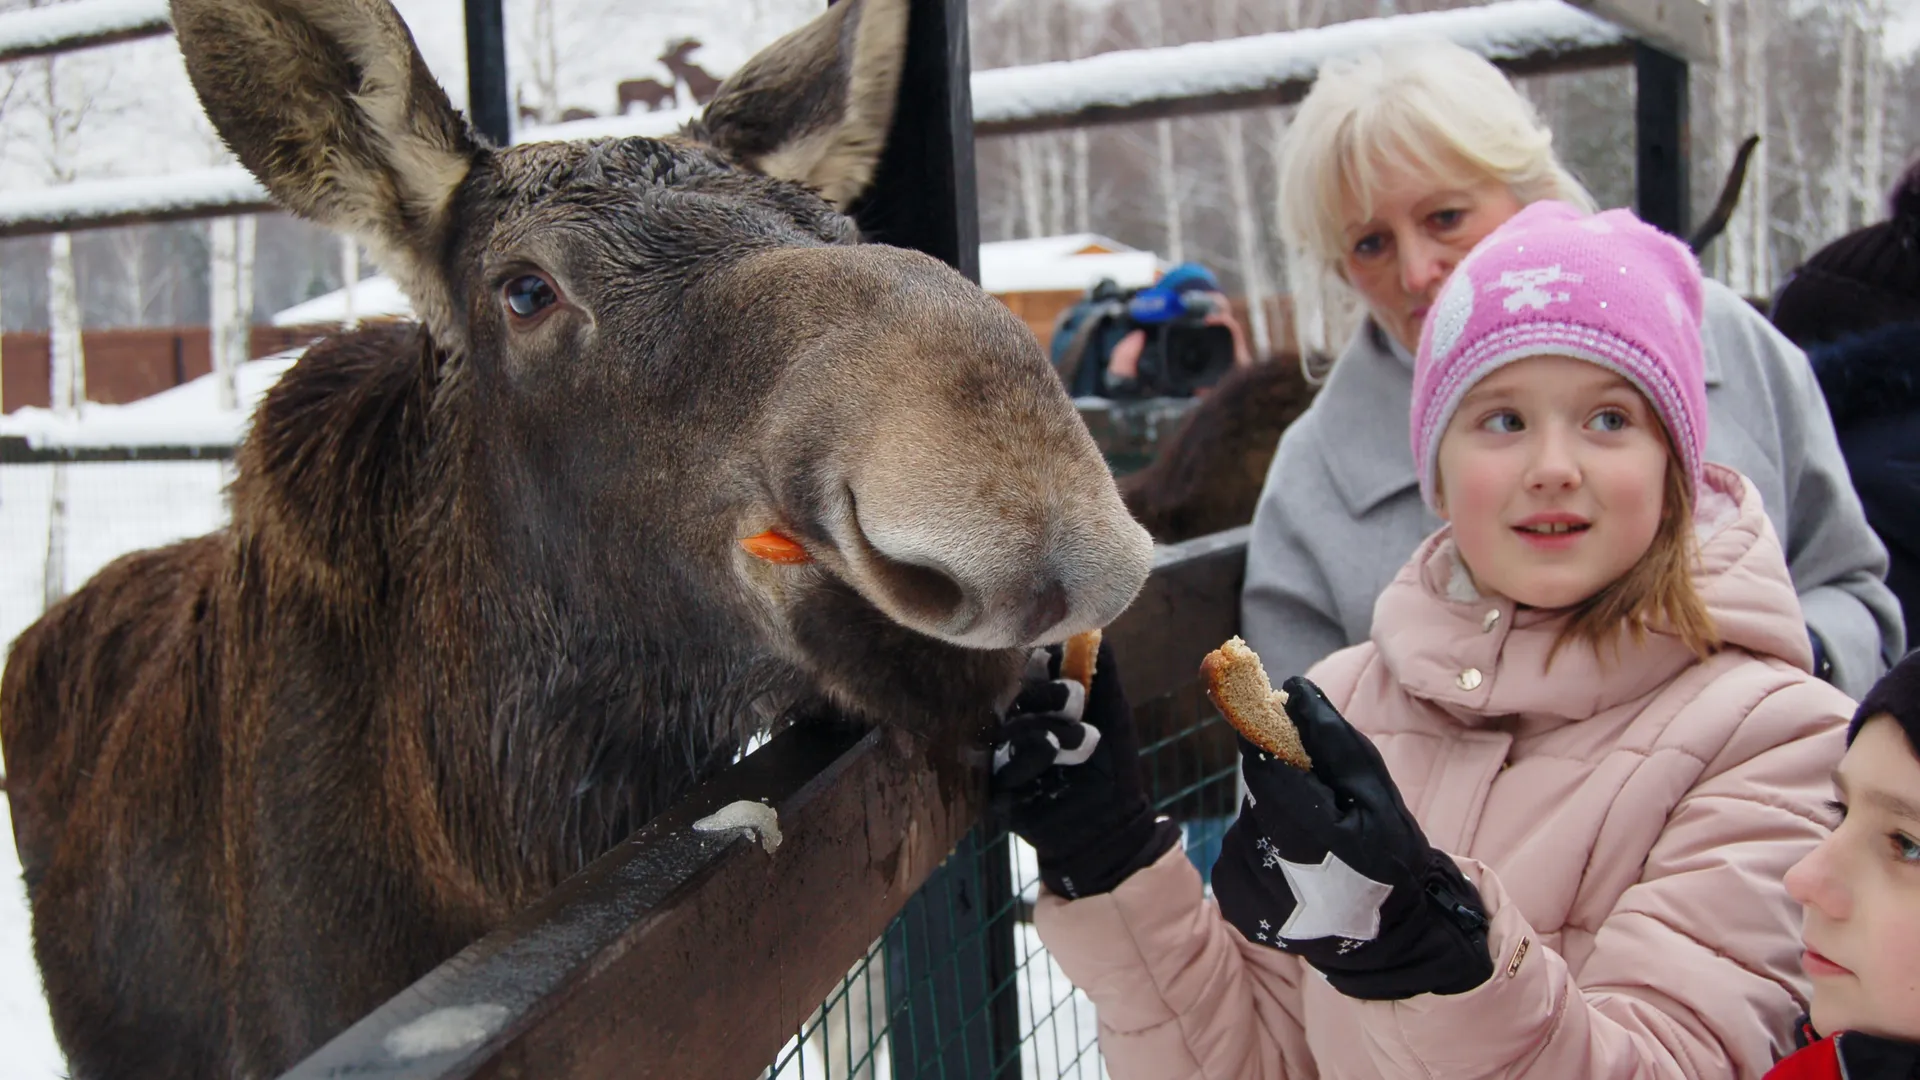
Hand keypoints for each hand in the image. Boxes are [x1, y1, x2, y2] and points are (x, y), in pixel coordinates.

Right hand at [992, 642, 1178, 898]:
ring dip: (1046, 727)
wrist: (1114, 825)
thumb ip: (1102, 671)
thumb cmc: (1113, 766)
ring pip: (1008, 730)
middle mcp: (1017, 728)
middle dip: (1045, 693)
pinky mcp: (999, 792)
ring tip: (1084, 739)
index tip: (1057, 657)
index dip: (1040, 662)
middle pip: (1013, 697)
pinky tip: (1052, 750)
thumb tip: (1092, 625)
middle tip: (1076, 698)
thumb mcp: (1114, 713)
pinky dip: (1030, 756)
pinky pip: (1004, 768)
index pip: (1027, 671)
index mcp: (1041, 704)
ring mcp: (1006, 760)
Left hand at [1212, 676, 1492, 999]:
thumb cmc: (1387, 859)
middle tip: (1323, 810)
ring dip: (1275, 822)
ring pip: (1249, 821)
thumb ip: (1333, 741)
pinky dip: (1262, 850)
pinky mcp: (1235, 903)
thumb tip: (1294, 688)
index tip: (1268, 714)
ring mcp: (1247, 888)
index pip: (1262, 763)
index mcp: (1308, 834)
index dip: (1263, 734)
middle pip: (1259, 793)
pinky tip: (1296, 872)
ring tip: (1315, 851)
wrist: (1385, 939)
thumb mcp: (1377, 795)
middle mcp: (1268, 864)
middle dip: (1286, 788)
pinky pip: (1237, 852)